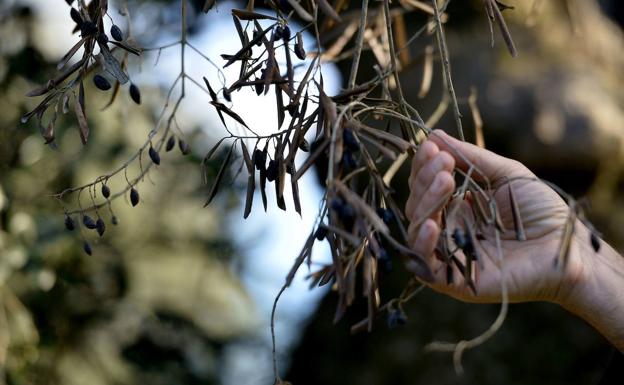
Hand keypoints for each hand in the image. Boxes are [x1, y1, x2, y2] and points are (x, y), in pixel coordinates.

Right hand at [404, 130, 584, 304]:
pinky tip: (432, 223)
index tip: (431, 145)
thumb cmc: (542, 212)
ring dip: (425, 203)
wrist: (570, 249)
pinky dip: (422, 244)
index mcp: (456, 208)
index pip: (424, 187)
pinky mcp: (454, 282)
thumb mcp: (506, 175)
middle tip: (444, 161)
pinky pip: (426, 267)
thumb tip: (435, 135)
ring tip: (446, 181)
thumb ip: (470, 157)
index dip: (423, 166)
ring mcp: (449, 255)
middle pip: (417, 206)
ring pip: (417, 230)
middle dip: (425, 180)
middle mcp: (448, 231)